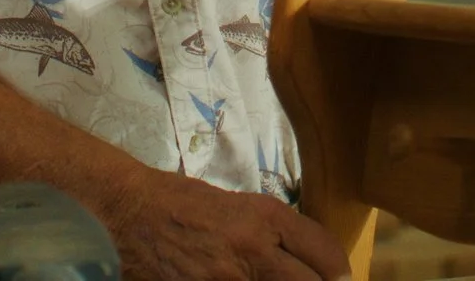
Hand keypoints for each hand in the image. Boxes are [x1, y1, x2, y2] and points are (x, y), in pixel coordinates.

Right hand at [91, 167, 349, 280]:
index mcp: (265, 217)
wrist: (132, 208)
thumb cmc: (185, 201)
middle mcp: (253, 248)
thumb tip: (307, 261)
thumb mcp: (240, 205)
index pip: (323, 253)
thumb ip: (274, 232)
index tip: (342, 279)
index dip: (338, 272)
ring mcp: (227, 277)